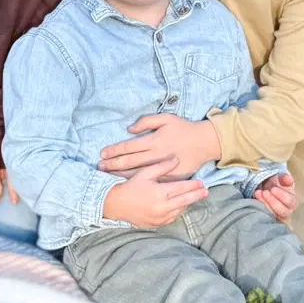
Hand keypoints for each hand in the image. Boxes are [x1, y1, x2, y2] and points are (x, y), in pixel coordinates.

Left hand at [99, 114, 217, 177]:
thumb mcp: (166, 118)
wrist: (204, 143)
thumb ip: (146, 121)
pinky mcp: (170, 177)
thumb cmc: (184, 128)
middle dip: (113, 165)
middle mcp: (156, 154)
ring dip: (121, 174)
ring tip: (107, 176)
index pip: (129, 146)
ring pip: (138, 173)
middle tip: (99, 168)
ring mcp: (163, 168)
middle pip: (130, 161)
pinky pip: (151, 181)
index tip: (102, 154)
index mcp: (154, 140)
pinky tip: (128, 184)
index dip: (114, 150)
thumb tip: (129, 129)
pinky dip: (138, 182)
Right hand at [101, 168, 206, 229]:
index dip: (193, 186)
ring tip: (193, 197)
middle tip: (206, 192)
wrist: (115, 205)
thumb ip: (161, 167)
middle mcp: (162, 207)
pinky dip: (177, 211)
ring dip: (186, 204)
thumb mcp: (145, 173)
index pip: (182, 189)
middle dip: (196, 196)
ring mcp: (160, 218)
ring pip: (179, 211)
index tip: (202, 183)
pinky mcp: (156, 224)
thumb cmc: (130, 186)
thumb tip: (176, 159)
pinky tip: (179, 206)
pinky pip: (171, 218)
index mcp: (160, 193)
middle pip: (185, 201)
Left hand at [253, 171, 296, 221]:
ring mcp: (277, 217)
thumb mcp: (280, 180)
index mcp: (292, 201)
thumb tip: (289, 179)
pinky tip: (255, 198)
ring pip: (272, 215)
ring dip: (264, 204)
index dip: (282, 195)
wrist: (268, 190)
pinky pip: (264, 217)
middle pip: (282, 211)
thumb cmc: (277, 186)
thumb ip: (284, 179)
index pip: (290, 201)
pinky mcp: (269, 219)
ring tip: (258, 193)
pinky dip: (258, 208)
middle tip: (265, 192)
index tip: (273, 189)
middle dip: (272, 201)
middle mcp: (287, 211)